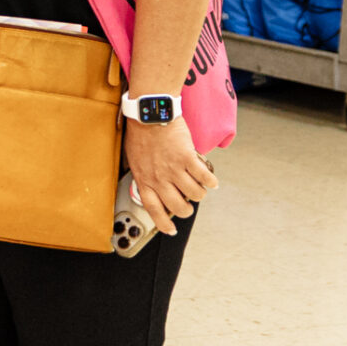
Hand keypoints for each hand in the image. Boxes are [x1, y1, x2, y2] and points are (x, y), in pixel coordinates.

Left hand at [121, 114, 215, 237]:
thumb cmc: (141, 134)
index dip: (163, 223)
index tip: (171, 230)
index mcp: (144, 179)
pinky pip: (204, 177)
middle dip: (186, 210)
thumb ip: (144, 174)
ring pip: (194, 194)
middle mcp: (159, 178)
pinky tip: (211, 181)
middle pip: (177, 206)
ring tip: (200, 189)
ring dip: (199, 194)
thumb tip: (152, 185)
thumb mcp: (134, 159)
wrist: (150, 114)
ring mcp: (173, 169)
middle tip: (189, 205)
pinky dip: (210, 182)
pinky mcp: (187, 158)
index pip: (153, 209)